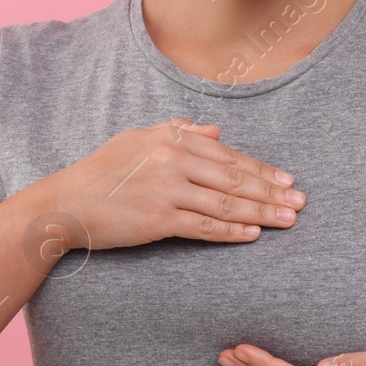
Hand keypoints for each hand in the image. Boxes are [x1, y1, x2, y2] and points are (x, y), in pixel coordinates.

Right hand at [27, 118, 304, 252]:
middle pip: (234, 179)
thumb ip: (179, 131)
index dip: (261, 169)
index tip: (287, 180)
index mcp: (171, 138)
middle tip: (300, 202)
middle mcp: (173, 160)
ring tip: (288, 220)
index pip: (228, 155)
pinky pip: (204, 226)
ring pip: (226, 203)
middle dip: (271, 192)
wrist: (65, 203)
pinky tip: (254, 235)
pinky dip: (232, 232)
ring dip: (262, 212)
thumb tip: (216, 131)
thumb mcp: (138, 139)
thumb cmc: (101, 171)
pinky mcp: (158, 219)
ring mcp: (167, 190)